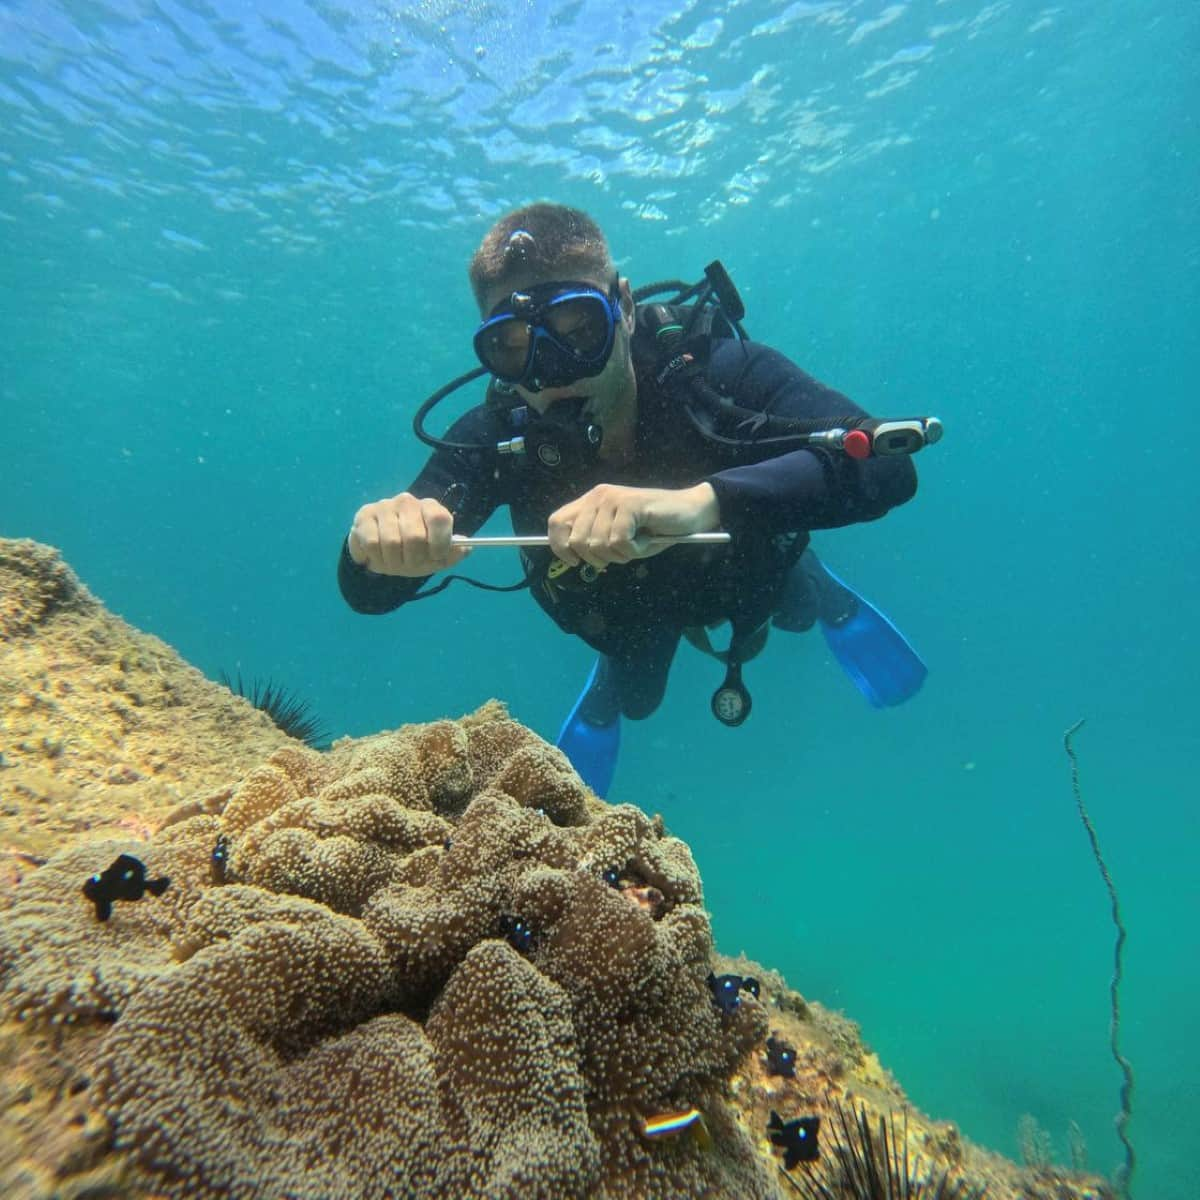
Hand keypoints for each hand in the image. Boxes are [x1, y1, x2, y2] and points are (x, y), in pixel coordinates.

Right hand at [347, 493, 469, 576]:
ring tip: (393, 563)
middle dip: (413, 560)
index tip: (437, 557)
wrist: (379, 550)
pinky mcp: (364, 515)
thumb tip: (465, 548)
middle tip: (410, 566)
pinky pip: (372, 543)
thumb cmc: (412, 552)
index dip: (440, 543)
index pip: (440, 518)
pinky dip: (376, 558)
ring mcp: (384, 506)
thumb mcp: (434, 557)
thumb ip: (452, 554)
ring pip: (392, 542)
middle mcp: (407, 502)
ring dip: (393, 562)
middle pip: (415, 537)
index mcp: (430, 508)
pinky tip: (377, 556)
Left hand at [547, 482, 720, 568]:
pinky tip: (646, 540)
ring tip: (637, 543)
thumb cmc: (654, 529)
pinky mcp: (630, 505)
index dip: (560, 547)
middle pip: (577, 540)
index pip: (556, 523)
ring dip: (620, 555)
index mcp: (590, 502)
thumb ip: (594, 541)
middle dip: (597, 558)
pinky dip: (634, 550)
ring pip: (599, 544)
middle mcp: (597, 496)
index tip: (575, 562)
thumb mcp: (617, 537)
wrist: (690, 512)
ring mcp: (613, 498)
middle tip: (620, 553)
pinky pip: (619, 542)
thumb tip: (572, 557)